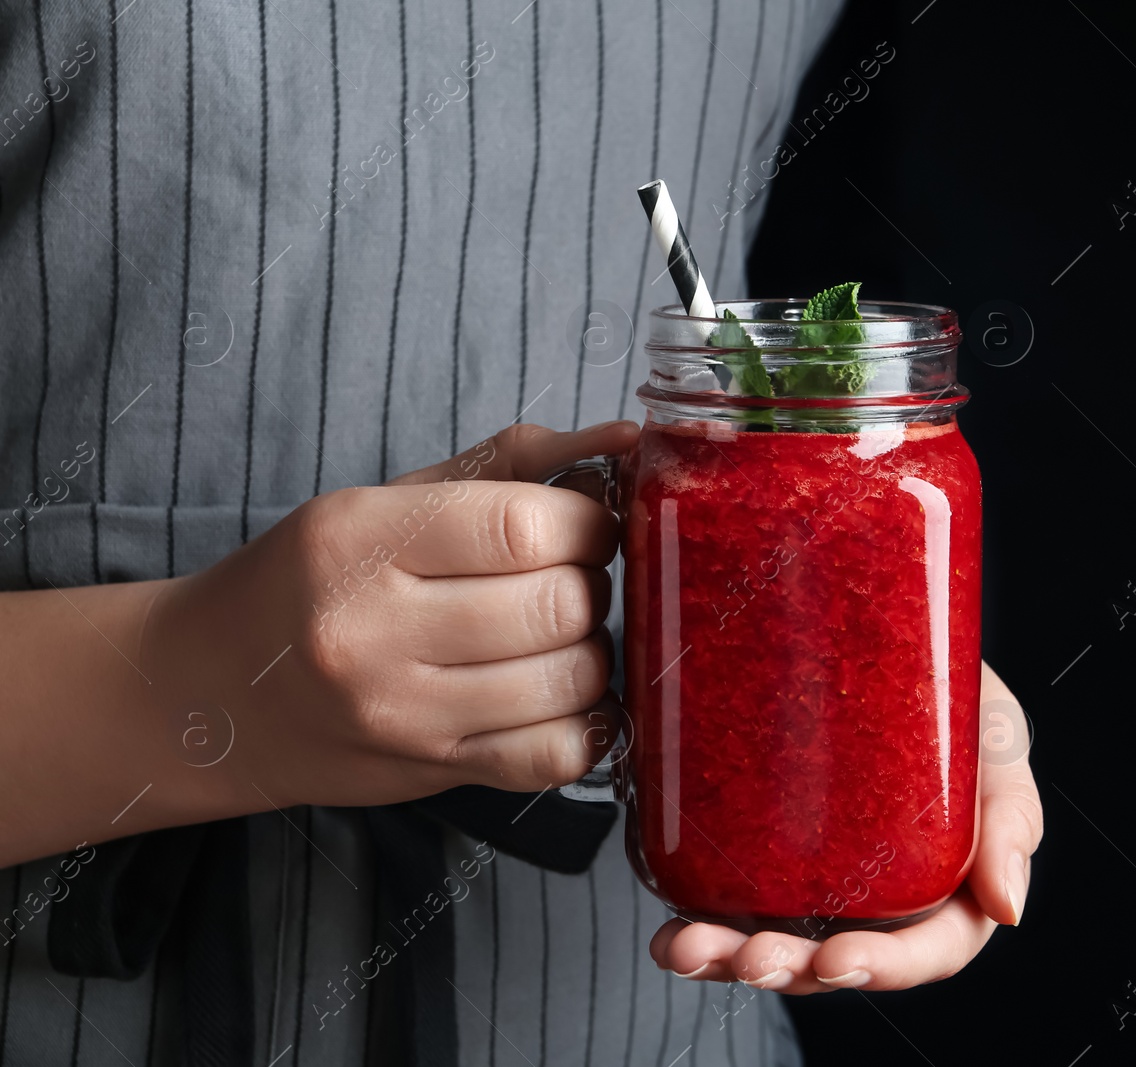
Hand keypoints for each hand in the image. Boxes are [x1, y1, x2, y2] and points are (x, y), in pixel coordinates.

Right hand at [141, 421, 638, 810]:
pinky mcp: (433, 773)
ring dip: (593, 650)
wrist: (215, 691)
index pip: (525, 527)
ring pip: (571, 681)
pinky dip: (587, 722)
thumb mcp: (393, 497)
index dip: (588, 521)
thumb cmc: (317, 578)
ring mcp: (404, 715)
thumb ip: (512, 463)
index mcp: (358, 540)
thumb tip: (625, 441)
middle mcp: (373, 632)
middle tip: (571, 575)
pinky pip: (558, 757)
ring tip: (559, 633)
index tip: (585, 523)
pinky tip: (562, 694)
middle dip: (592, 582)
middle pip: (559, 605)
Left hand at [648, 661, 1041, 992]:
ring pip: (775, 945)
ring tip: (694, 947)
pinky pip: (725, 904)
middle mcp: (876, 896)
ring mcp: (812, 882)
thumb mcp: (996, 735)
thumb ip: (1010, 812)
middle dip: (790, 970)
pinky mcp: (756, 855)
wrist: (877, 626)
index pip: (931, 948)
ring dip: (730, 959)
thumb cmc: (952, 692)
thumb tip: (1007, 908)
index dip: (887, 966)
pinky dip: (695, 930)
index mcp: (948, 884)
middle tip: (754, 958)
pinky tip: (671, 932)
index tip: (838, 956)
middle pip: (837, 959)